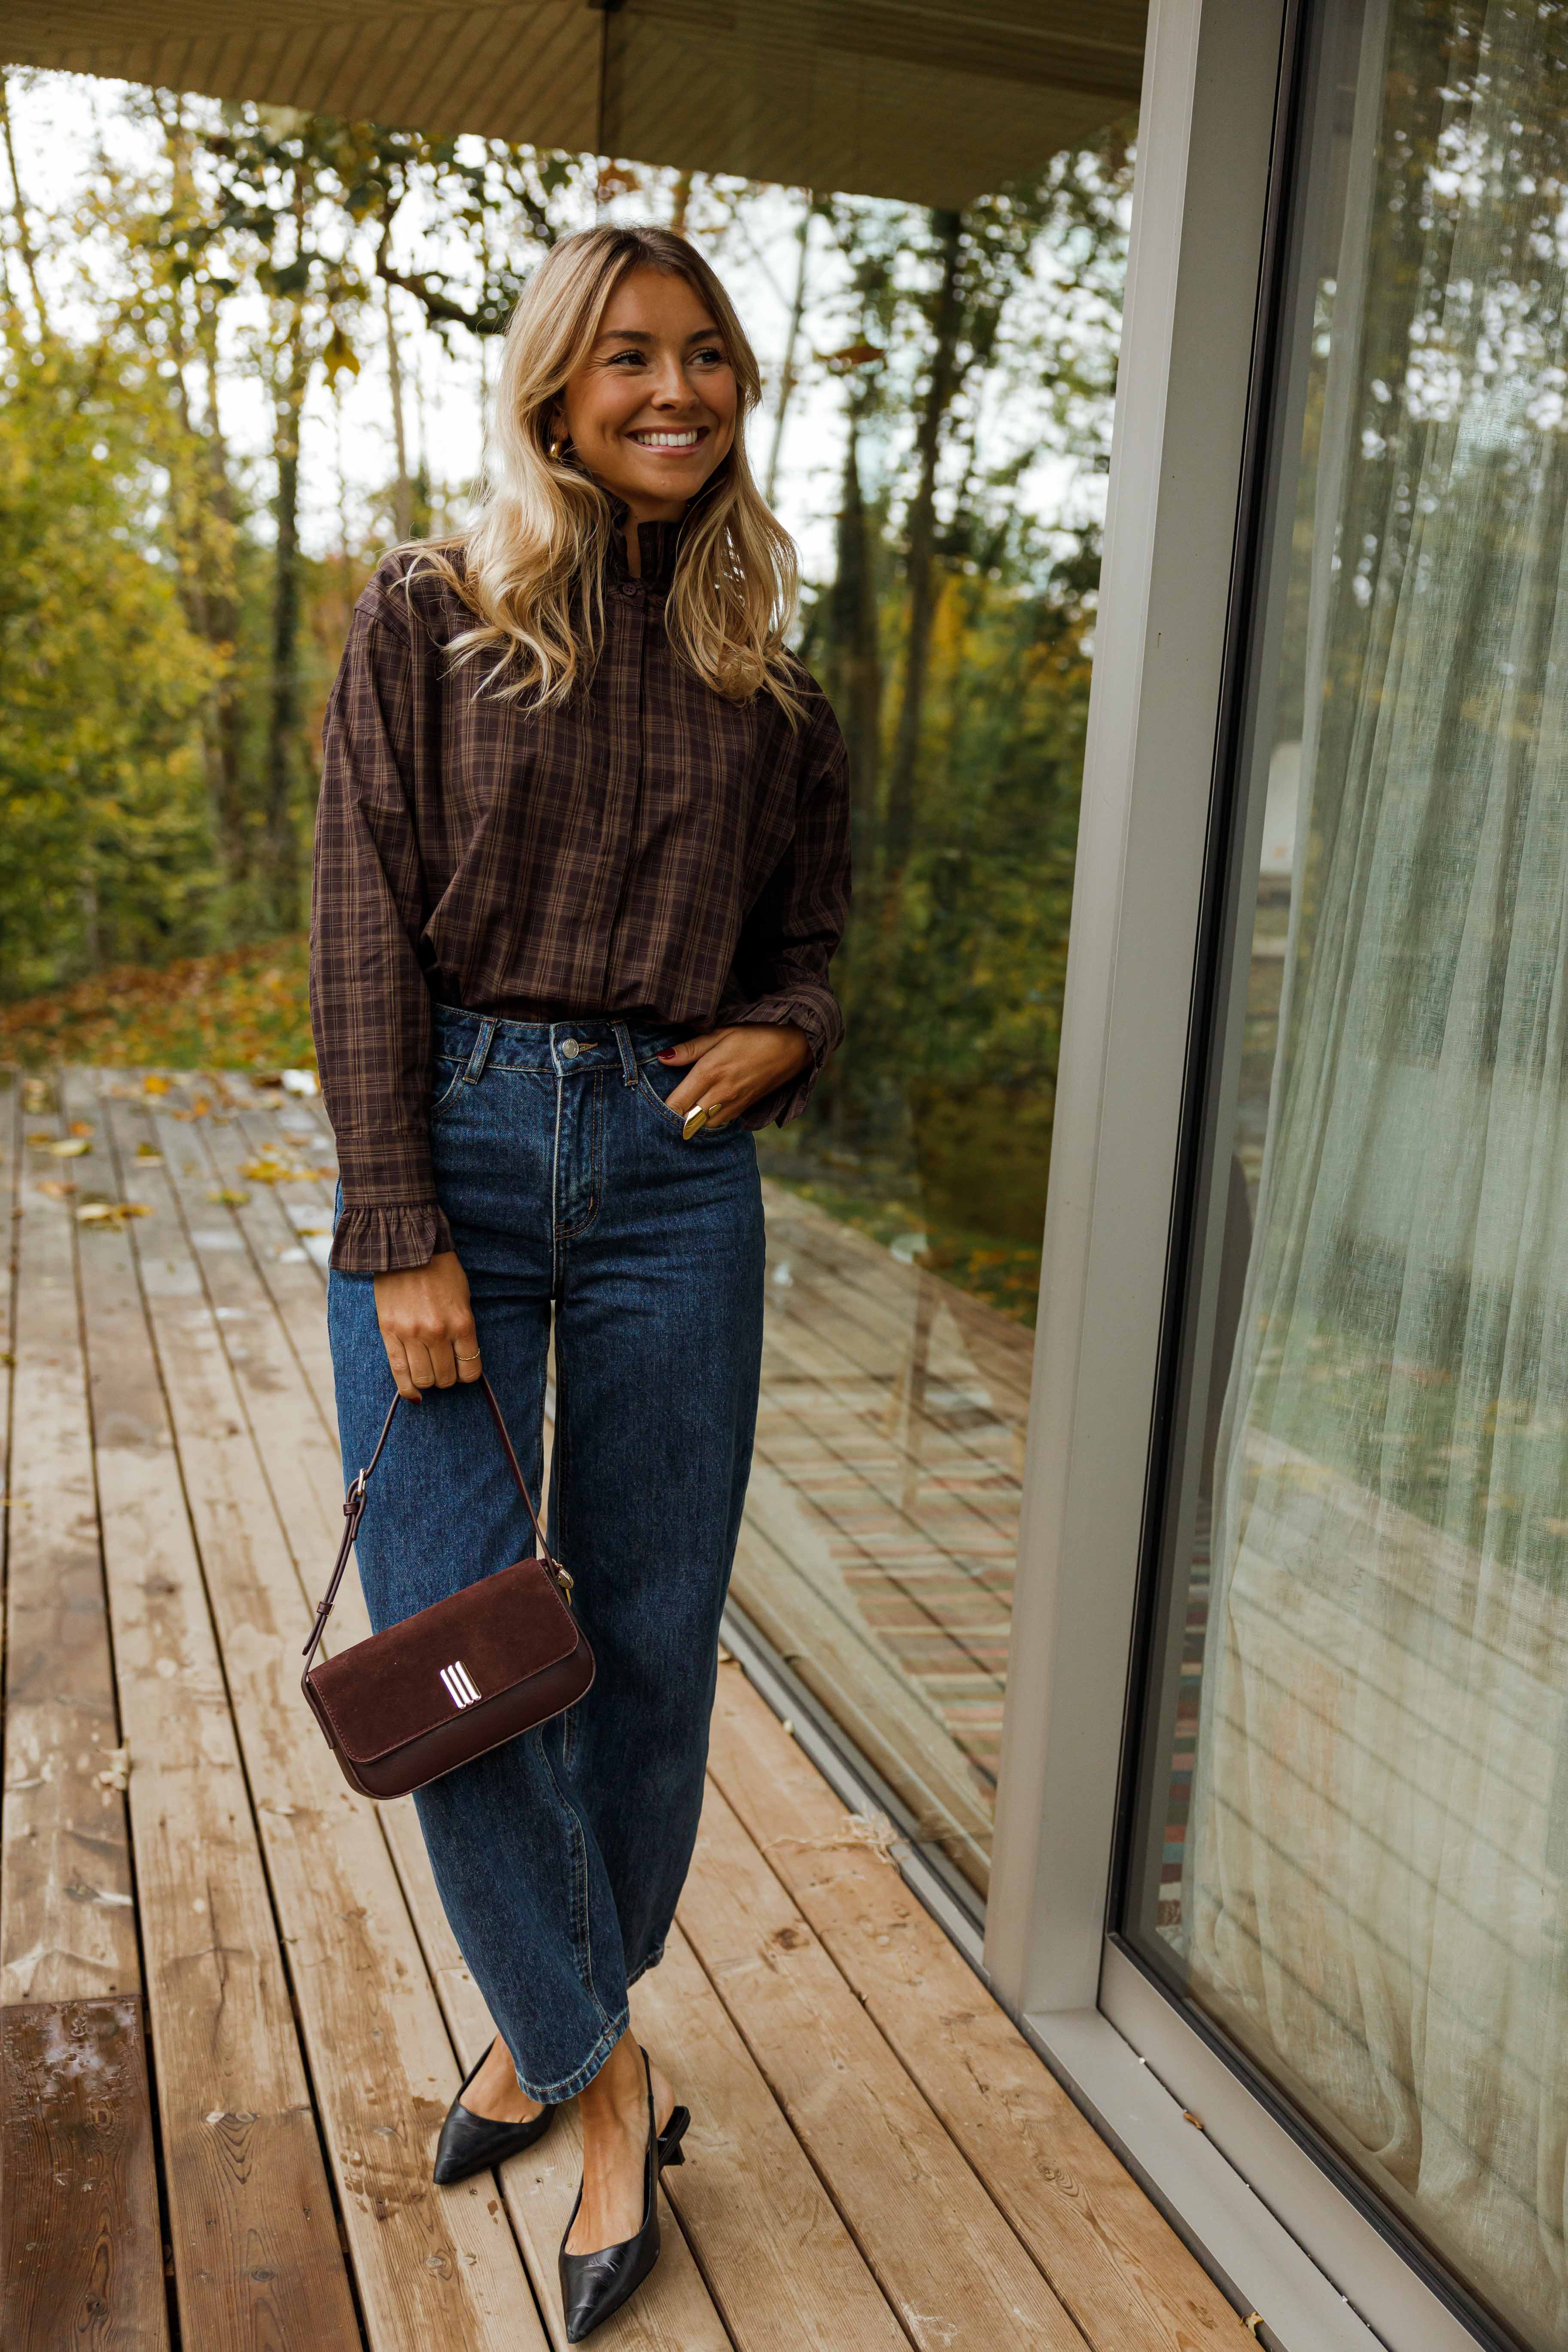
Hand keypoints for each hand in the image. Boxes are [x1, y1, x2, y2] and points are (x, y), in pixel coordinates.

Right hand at [372, 1250, 482, 1401]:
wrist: (407, 1248)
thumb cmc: (440, 1271)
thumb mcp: (463, 1298)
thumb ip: (462, 1330)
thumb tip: (461, 1359)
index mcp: (461, 1323)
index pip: (470, 1369)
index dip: (467, 1374)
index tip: (462, 1369)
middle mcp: (437, 1333)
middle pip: (446, 1378)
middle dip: (447, 1378)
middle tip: (444, 1368)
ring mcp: (411, 1334)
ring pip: (423, 1379)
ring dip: (428, 1381)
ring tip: (428, 1372)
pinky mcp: (389, 1333)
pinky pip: (398, 1372)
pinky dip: (407, 1388)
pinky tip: (413, 1395)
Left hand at [657, 1022, 810, 1124]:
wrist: (792, 1047)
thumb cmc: (755, 1035)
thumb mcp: (720, 1034)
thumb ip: (689, 1049)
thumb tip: (661, 1058)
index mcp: (710, 1073)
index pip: (676, 1104)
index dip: (661, 1109)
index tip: (651, 1103)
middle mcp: (720, 1094)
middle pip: (686, 1121)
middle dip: (673, 1119)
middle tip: (664, 1111)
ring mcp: (733, 1105)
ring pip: (703, 1128)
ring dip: (690, 1123)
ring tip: (683, 1112)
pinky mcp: (743, 1110)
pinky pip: (719, 1125)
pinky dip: (707, 1123)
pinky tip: (703, 1112)